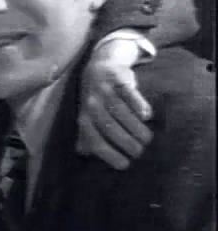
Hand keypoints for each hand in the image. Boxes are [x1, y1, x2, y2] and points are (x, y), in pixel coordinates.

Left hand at [76, 43, 153, 168]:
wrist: (100, 64)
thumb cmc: (96, 98)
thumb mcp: (87, 115)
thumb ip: (85, 135)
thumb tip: (83, 155)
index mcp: (84, 116)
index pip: (95, 140)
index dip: (110, 155)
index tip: (125, 165)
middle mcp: (91, 104)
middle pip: (111, 129)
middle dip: (127, 144)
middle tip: (140, 152)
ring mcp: (104, 90)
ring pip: (122, 113)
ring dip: (137, 130)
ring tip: (146, 140)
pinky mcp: (118, 78)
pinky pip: (129, 94)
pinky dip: (139, 106)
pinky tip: (147, 117)